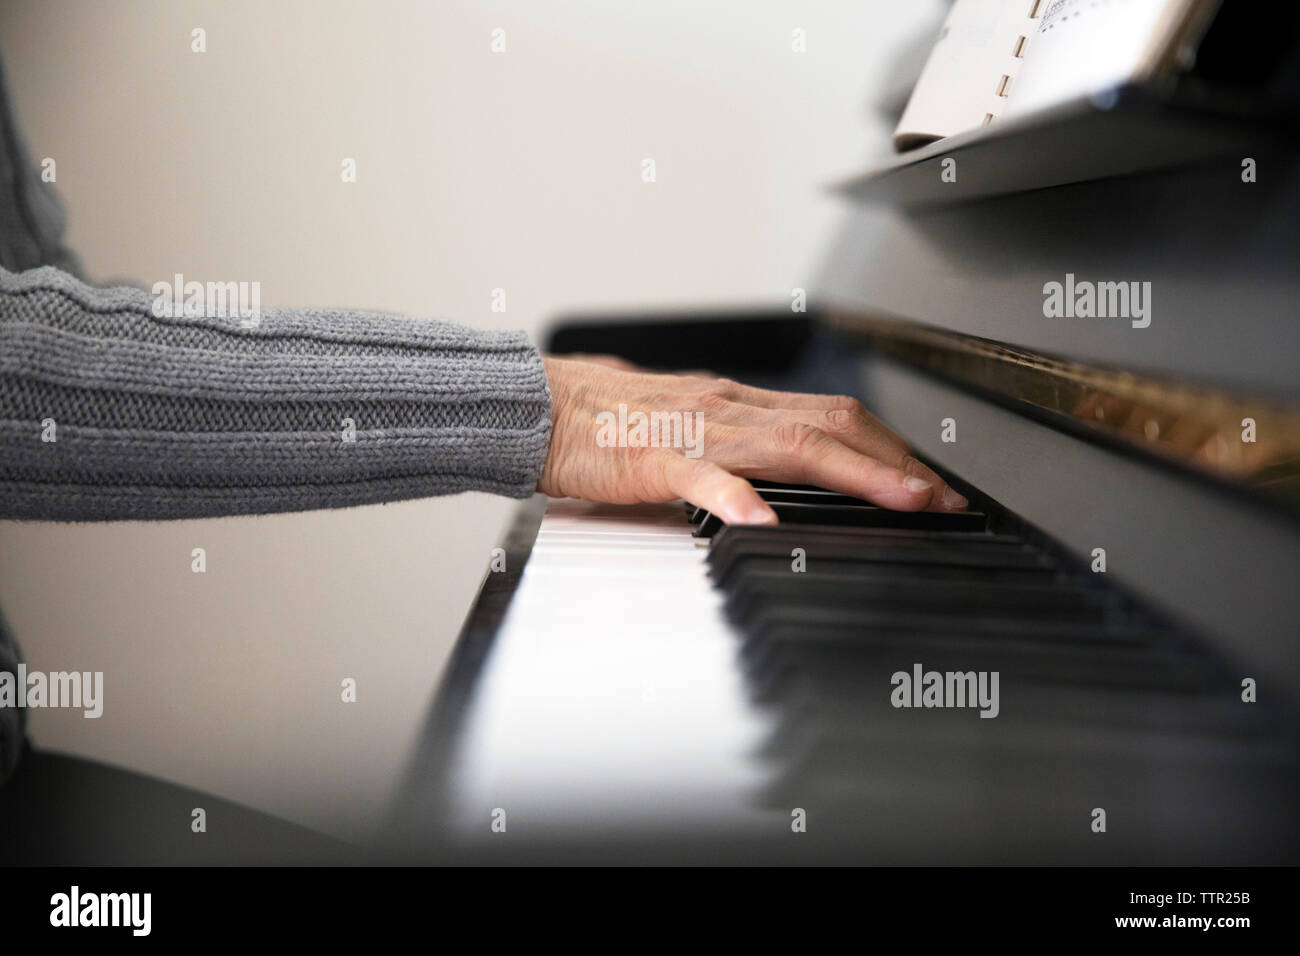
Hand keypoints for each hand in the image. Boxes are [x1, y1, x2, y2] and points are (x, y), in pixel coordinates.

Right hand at [538, 356, 967, 524]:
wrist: (538, 405)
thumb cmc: (605, 420)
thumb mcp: (687, 424)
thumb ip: (734, 446)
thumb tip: (777, 475)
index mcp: (739, 404)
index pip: (834, 418)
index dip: (889, 450)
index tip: (931, 484)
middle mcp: (731, 408)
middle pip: (833, 425)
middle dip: (897, 463)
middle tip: (945, 501)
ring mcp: (696, 430)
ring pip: (790, 443)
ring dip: (855, 473)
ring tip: (902, 502)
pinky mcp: (652, 457)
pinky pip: (701, 475)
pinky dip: (736, 497)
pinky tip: (760, 521)